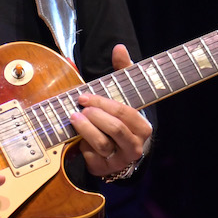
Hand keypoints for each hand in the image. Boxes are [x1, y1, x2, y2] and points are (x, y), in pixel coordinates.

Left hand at [69, 44, 152, 177]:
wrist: (118, 151)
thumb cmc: (120, 118)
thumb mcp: (124, 94)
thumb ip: (123, 70)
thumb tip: (119, 47)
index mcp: (143, 126)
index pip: (124, 112)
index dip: (102, 102)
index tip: (84, 96)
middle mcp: (136, 145)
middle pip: (115, 128)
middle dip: (95, 115)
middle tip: (80, 106)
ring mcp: (121, 159)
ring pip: (103, 144)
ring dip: (85, 129)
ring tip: (74, 117)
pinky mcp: (106, 169)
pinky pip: (93, 158)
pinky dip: (83, 146)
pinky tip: (78, 139)